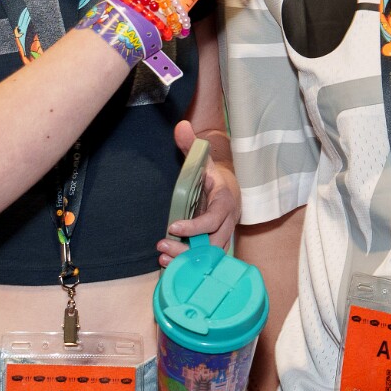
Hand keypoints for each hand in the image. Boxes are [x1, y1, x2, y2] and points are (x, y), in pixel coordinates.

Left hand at [158, 121, 239, 264]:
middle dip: (188, 249)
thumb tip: (181, 125)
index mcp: (225, 202)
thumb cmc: (213, 175)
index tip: (172, 226)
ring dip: (187, 260)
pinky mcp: (216, 245)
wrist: (228, 188)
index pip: (213, 219)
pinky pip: (206, 260)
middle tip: (162, 246)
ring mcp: (223, 235)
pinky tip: (169, 266)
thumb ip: (191, 145)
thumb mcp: (203, 159)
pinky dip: (189, 264)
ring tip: (163, 259)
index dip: (194, 226)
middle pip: (213, 244)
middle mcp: (228, 222)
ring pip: (210, 255)